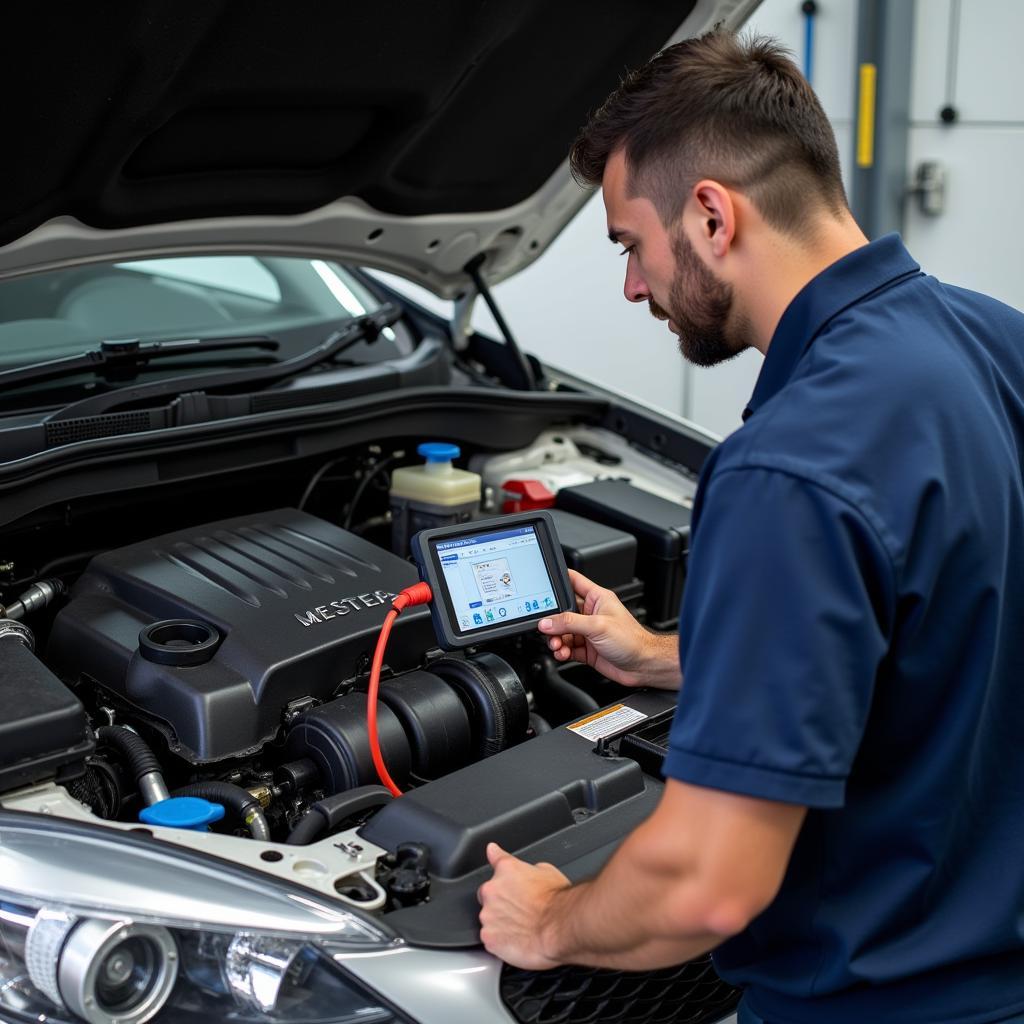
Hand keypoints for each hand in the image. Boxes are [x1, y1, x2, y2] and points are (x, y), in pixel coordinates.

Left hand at [478, 842, 570, 968]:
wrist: (560, 927)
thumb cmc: (558, 902)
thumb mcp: (548, 871)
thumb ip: (531, 868)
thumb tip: (531, 871)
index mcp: (506, 870)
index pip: (495, 859)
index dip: (494, 857)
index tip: (491, 852)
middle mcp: (492, 891)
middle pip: (488, 895)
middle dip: (500, 901)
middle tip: (520, 910)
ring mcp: (488, 916)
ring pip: (489, 919)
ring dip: (500, 922)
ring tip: (522, 929)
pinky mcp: (489, 938)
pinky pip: (490, 939)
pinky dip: (501, 942)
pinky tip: (517, 941)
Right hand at [538, 570, 681, 688]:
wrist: (643, 666)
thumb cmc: (632, 640)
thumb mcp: (598, 626)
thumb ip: (570, 622)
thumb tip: (548, 622)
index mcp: (597, 598)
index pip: (573, 581)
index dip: (557, 580)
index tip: (542, 584)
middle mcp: (591, 613)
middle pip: (562, 612)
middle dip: (552, 621)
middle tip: (547, 628)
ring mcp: (588, 632)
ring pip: (562, 632)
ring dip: (556, 639)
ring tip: (557, 645)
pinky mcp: (586, 649)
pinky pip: (567, 648)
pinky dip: (561, 651)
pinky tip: (562, 653)